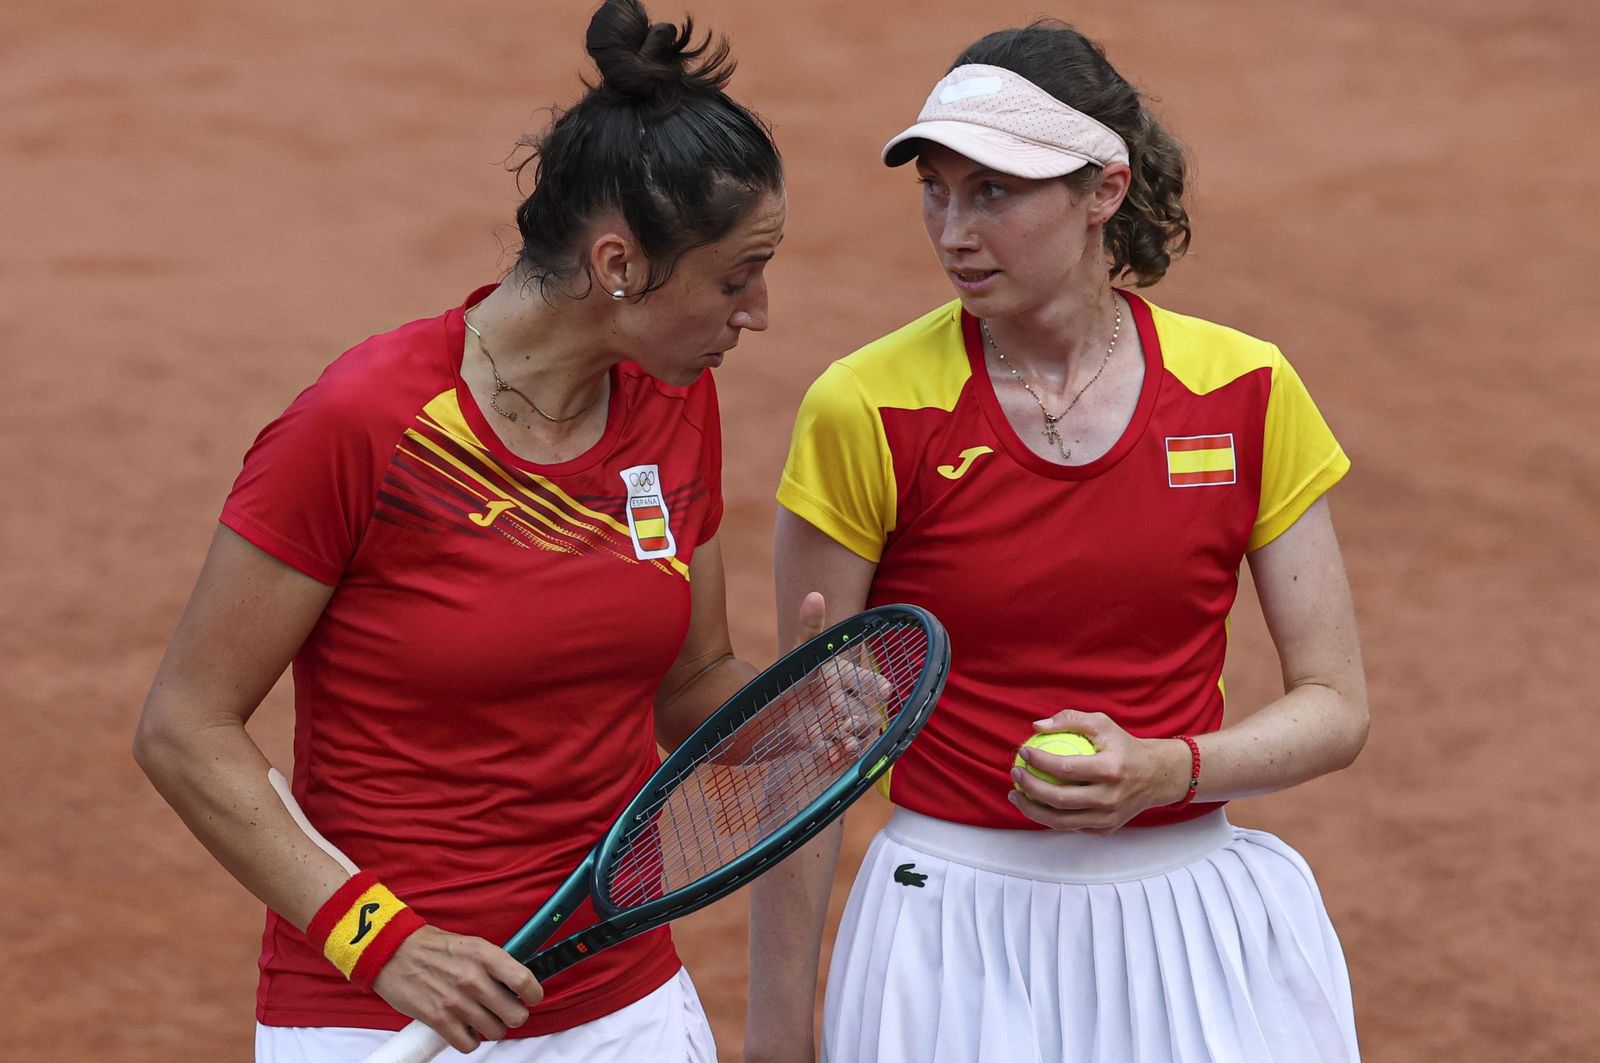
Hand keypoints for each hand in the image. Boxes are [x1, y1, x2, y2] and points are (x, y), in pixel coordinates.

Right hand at [371, 925, 542, 1053]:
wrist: (391, 952)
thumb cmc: (431, 947)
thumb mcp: (470, 944)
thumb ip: (494, 963)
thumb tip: (517, 982)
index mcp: (484, 954)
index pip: (525, 981)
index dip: (533, 994)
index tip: (530, 997)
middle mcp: (473, 978)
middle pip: (515, 1014)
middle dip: (512, 1016)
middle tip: (503, 1011)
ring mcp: (456, 1001)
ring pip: (495, 1032)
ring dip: (490, 1029)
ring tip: (481, 1018)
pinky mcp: (438, 1020)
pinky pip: (469, 1044)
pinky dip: (470, 1041)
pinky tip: (464, 1029)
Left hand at [779, 592, 893, 764]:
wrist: (773, 704)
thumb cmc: (793, 673)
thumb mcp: (801, 650)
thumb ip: (810, 626)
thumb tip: (814, 595)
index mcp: (843, 675)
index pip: (864, 679)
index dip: (874, 684)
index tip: (886, 690)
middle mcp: (845, 698)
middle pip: (861, 708)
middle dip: (862, 714)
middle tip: (859, 718)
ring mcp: (836, 720)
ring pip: (852, 729)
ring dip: (852, 736)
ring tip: (846, 740)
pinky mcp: (823, 739)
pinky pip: (835, 747)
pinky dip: (834, 751)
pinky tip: (830, 755)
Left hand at [1007, 710, 1189, 832]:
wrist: (1156, 776)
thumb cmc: (1124, 746)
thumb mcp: (1102, 724)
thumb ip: (1071, 719)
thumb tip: (1037, 725)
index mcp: (1111, 770)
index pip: (1066, 768)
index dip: (1039, 761)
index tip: (1023, 751)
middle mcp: (1111, 798)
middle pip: (1060, 800)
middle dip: (1030, 787)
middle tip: (1015, 773)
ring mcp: (1109, 818)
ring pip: (1061, 821)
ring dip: (1032, 809)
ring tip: (1015, 794)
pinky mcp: (1106, 829)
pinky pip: (1071, 826)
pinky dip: (1049, 817)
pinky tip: (1035, 803)